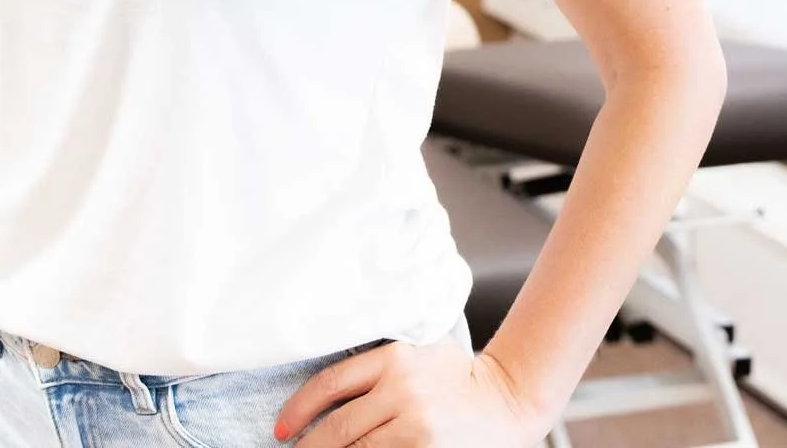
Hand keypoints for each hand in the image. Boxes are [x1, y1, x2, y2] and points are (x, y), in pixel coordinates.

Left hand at [273, 337, 543, 446]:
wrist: (505, 401)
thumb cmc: (455, 375)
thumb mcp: (417, 348)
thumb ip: (377, 359)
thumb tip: (326, 384)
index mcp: (394, 358)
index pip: (330, 384)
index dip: (298, 409)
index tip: (280, 429)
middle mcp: (402, 391)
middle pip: (338, 426)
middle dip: (308, 446)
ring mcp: (415, 427)